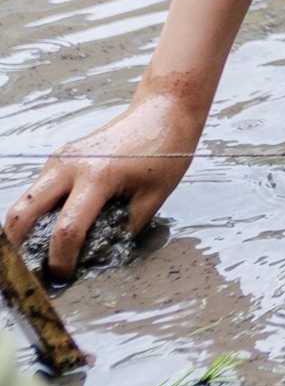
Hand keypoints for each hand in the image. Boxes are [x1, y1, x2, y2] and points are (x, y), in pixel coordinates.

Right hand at [7, 85, 204, 280]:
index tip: (65, 276)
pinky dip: (36, 212)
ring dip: (23, 229)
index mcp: (98, 176)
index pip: (66, 230)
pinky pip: (37, 190)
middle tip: (29, 270)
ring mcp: (60, 159)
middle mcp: (70, 166)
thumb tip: (99, 257)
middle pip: (22, 213)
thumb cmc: (165, 149)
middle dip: (17, 248)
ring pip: (24, 201)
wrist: (164, 109)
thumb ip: (124, 228)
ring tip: (37, 254)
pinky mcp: (59, 158)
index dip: (61, 260)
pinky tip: (50, 229)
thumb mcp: (154, 195)